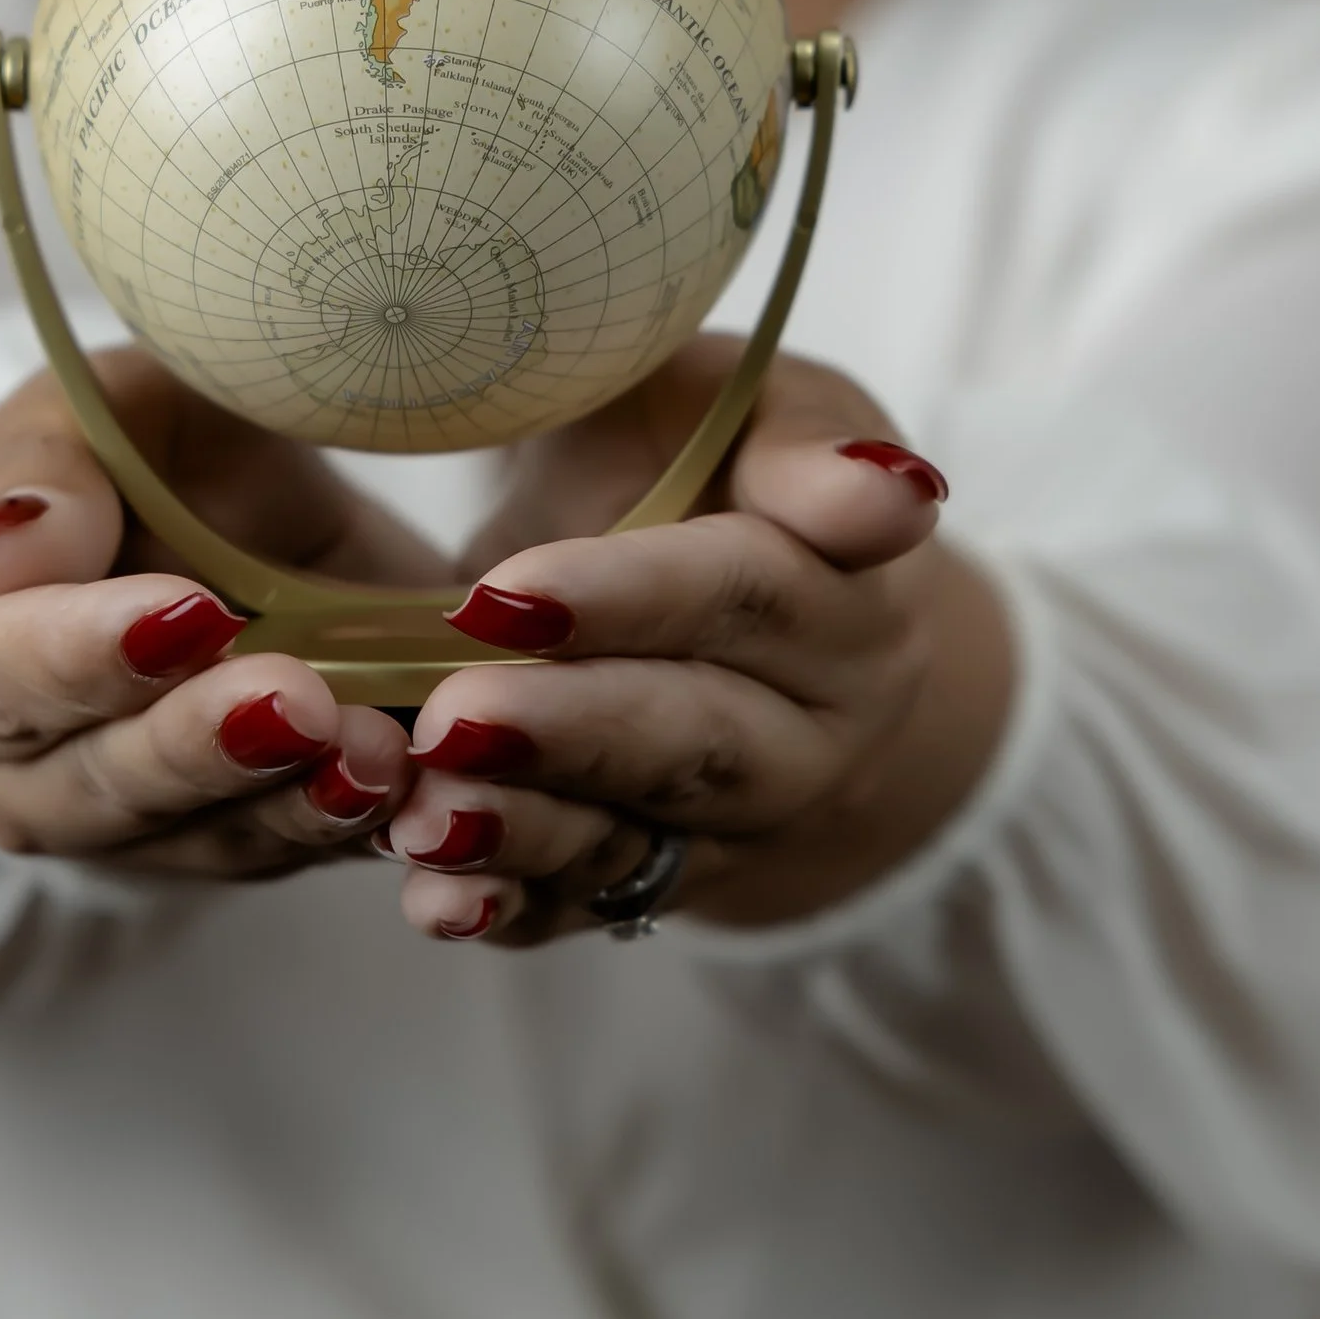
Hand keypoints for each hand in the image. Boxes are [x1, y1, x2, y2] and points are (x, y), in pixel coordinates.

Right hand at [0, 352, 442, 880]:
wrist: (221, 507)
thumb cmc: (124, 450)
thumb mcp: (85, 410)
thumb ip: (42, 469)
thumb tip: (5, 540)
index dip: (85, 653)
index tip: (188, 613)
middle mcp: (16, 768)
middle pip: (100, 783)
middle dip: (204, 745)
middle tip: (299, 698)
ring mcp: (126, 826)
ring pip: (205, 839)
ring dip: (296, 802)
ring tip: (382, 752)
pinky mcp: (231, 845)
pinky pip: (292, 853)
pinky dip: (359, 825)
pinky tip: (430, 789)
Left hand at [382, 343, 1014, 947]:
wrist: (725, 590)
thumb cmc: (713, 458)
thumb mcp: (756, 409)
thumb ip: (805, 446)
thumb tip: (893, 492)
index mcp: (853, 600)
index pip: (748, 595)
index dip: (631, 598)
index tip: (506, 595)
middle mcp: (814, 735)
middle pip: (694, 741)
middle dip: (570, 733)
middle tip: (452, 717)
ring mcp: (737, 827)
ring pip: (637, 844)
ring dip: (526, 836)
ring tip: (426, 818)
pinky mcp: (658, 882)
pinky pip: (583, 909)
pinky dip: (505, 908)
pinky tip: (437, 904)